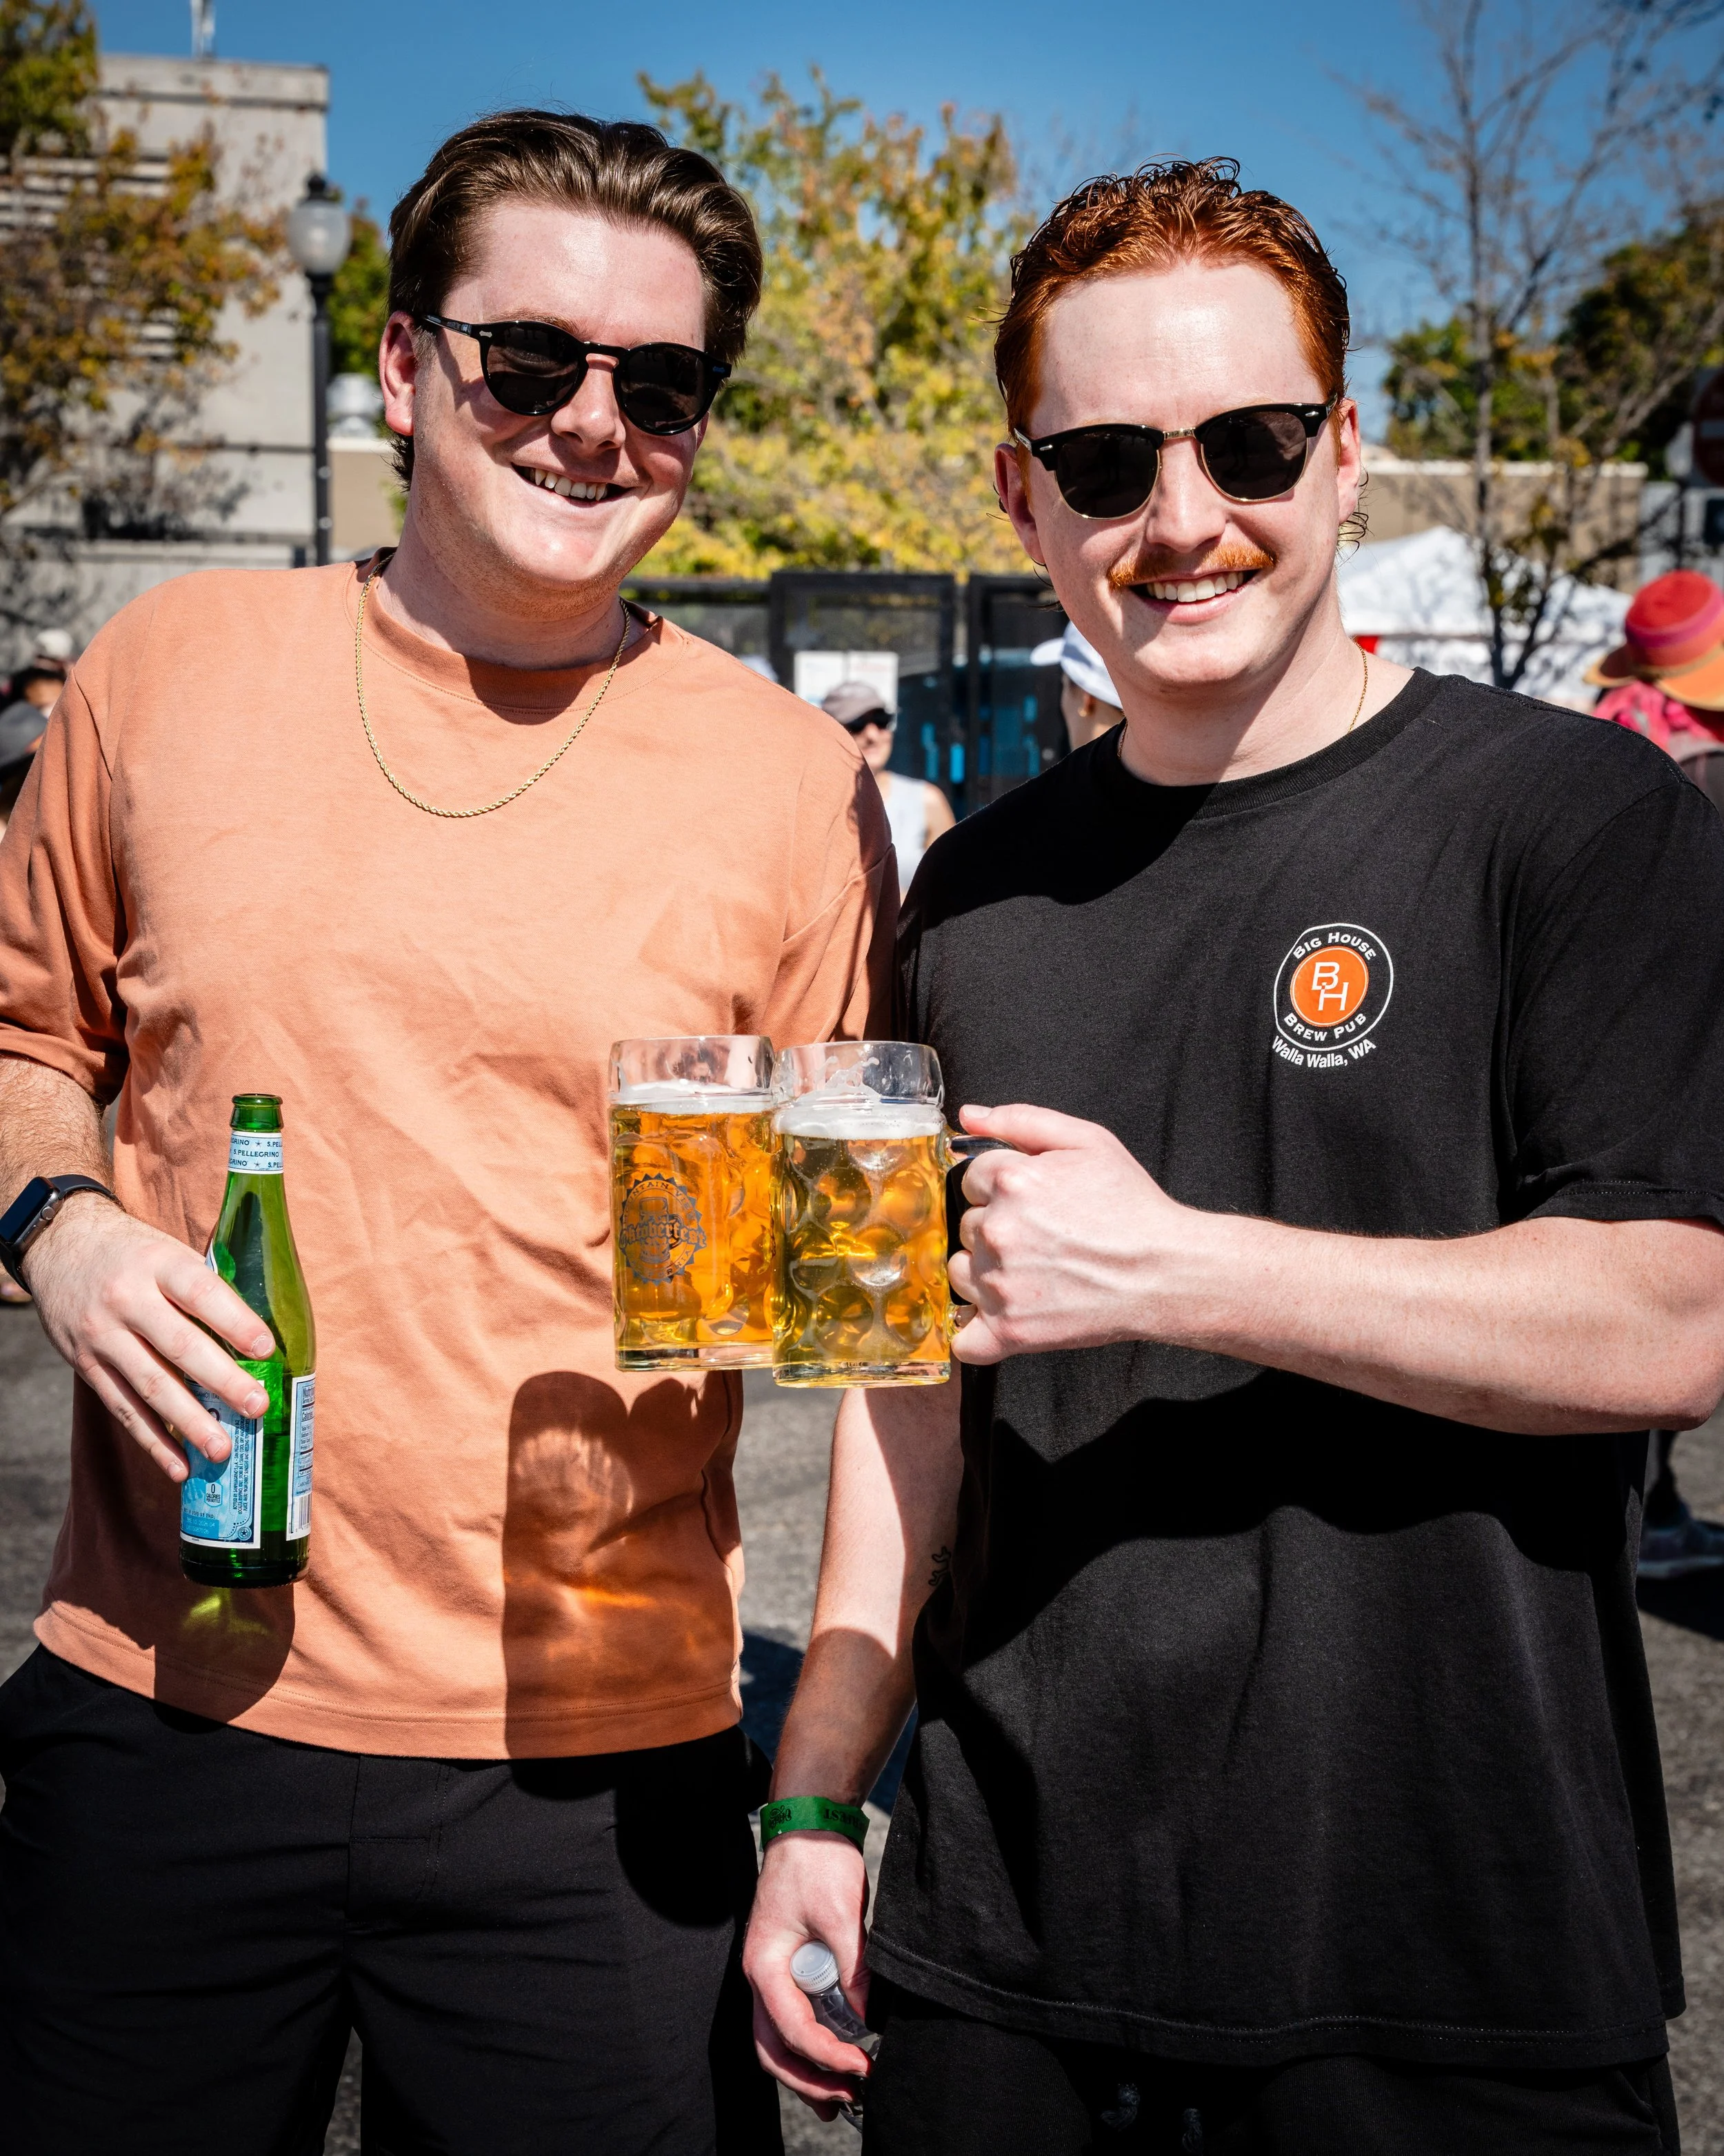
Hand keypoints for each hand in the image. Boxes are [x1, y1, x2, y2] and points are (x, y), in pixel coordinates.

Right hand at [25, 1196, 274, 1481]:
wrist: (61, 1245)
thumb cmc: (135, 1253)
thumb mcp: (169, 1251)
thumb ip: (206, 1287)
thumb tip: (259, 1337)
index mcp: (158, 1264)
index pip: (200, 1292)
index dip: (235, 1321)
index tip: (266, 1349)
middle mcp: (127, 1300)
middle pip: (178, 1345)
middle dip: (220, 1380)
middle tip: (257, 1407)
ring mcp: (102, 1335)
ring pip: (149, 1385)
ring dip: (188, 1422)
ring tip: (222, 1450)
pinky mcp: (86, 1364)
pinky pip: (122, 1408)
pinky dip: (152, 1441)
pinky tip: (179, 1466)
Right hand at [743, 1832, 871, 2119]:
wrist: (808, 1824)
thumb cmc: (817, 1861)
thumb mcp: (840, 1912)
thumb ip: (852, 1966)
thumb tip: (866, 2018)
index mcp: (765, 1964)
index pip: (791, 2028)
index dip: (826, 2055)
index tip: (861, 2066)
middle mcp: (761, 1975)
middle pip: (772, 2047)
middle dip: (807, 2079)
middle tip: (847, 2098)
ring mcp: (771, 1973)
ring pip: (777, 2039)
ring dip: (805, 2072)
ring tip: (838, 2099)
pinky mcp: (787, 1968)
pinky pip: (790, 2018)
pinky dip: (808, 2046)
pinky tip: (832, 2060)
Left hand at [947, 1102, 1226, 1363]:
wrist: (1166, 1272)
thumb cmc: (1131, 1207)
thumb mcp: (1088, 1141)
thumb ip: (1021, 1121)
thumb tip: (968, 1117)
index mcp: (1012, 1181)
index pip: (971, 1180)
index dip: (999, 1189)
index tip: (1030, 1203)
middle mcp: (998, 1231)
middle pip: (967, 1225)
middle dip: (996, 1228)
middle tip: (1041, 1237)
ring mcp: (1001, 1284)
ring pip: (961, 1274)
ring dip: (984, 1274)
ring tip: (1032, 1273)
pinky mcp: (1010, 1331)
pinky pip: (964, 1339)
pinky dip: (977, 1334)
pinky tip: (1002, 1318)